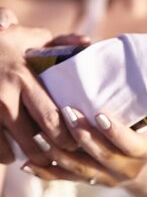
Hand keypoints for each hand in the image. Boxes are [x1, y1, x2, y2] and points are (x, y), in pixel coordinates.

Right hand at [0, 7, 83, 164]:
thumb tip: (87, 42)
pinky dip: (6, 155)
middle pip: (35, 137)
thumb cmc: (1, 43)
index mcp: (22, 77)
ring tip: (43, 158)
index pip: (52, 116)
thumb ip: (59, 42)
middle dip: (53, 151)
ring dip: (31, 156)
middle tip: (64, 155)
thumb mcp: (28, 38)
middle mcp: (4, 96)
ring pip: (14, 146)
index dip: (68, 135)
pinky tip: (14, 155)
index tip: (79, 141)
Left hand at [21, 107, 146, 186]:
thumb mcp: (145, 121)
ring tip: (40, 136)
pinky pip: (67, 179)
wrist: (146, 166)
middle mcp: (128, 168)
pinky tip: (28, 164)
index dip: (115, 131)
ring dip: (59, 152)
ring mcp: (109, 179)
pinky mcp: (92, 184)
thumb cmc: (141, 132)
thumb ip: (129, 108)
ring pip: (81, 168)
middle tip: (66, 113)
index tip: (99, 114)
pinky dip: (47, 172)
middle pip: (102, 154)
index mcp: (144, 151)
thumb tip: (107, 77)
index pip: (130, 143)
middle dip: (82, 135)